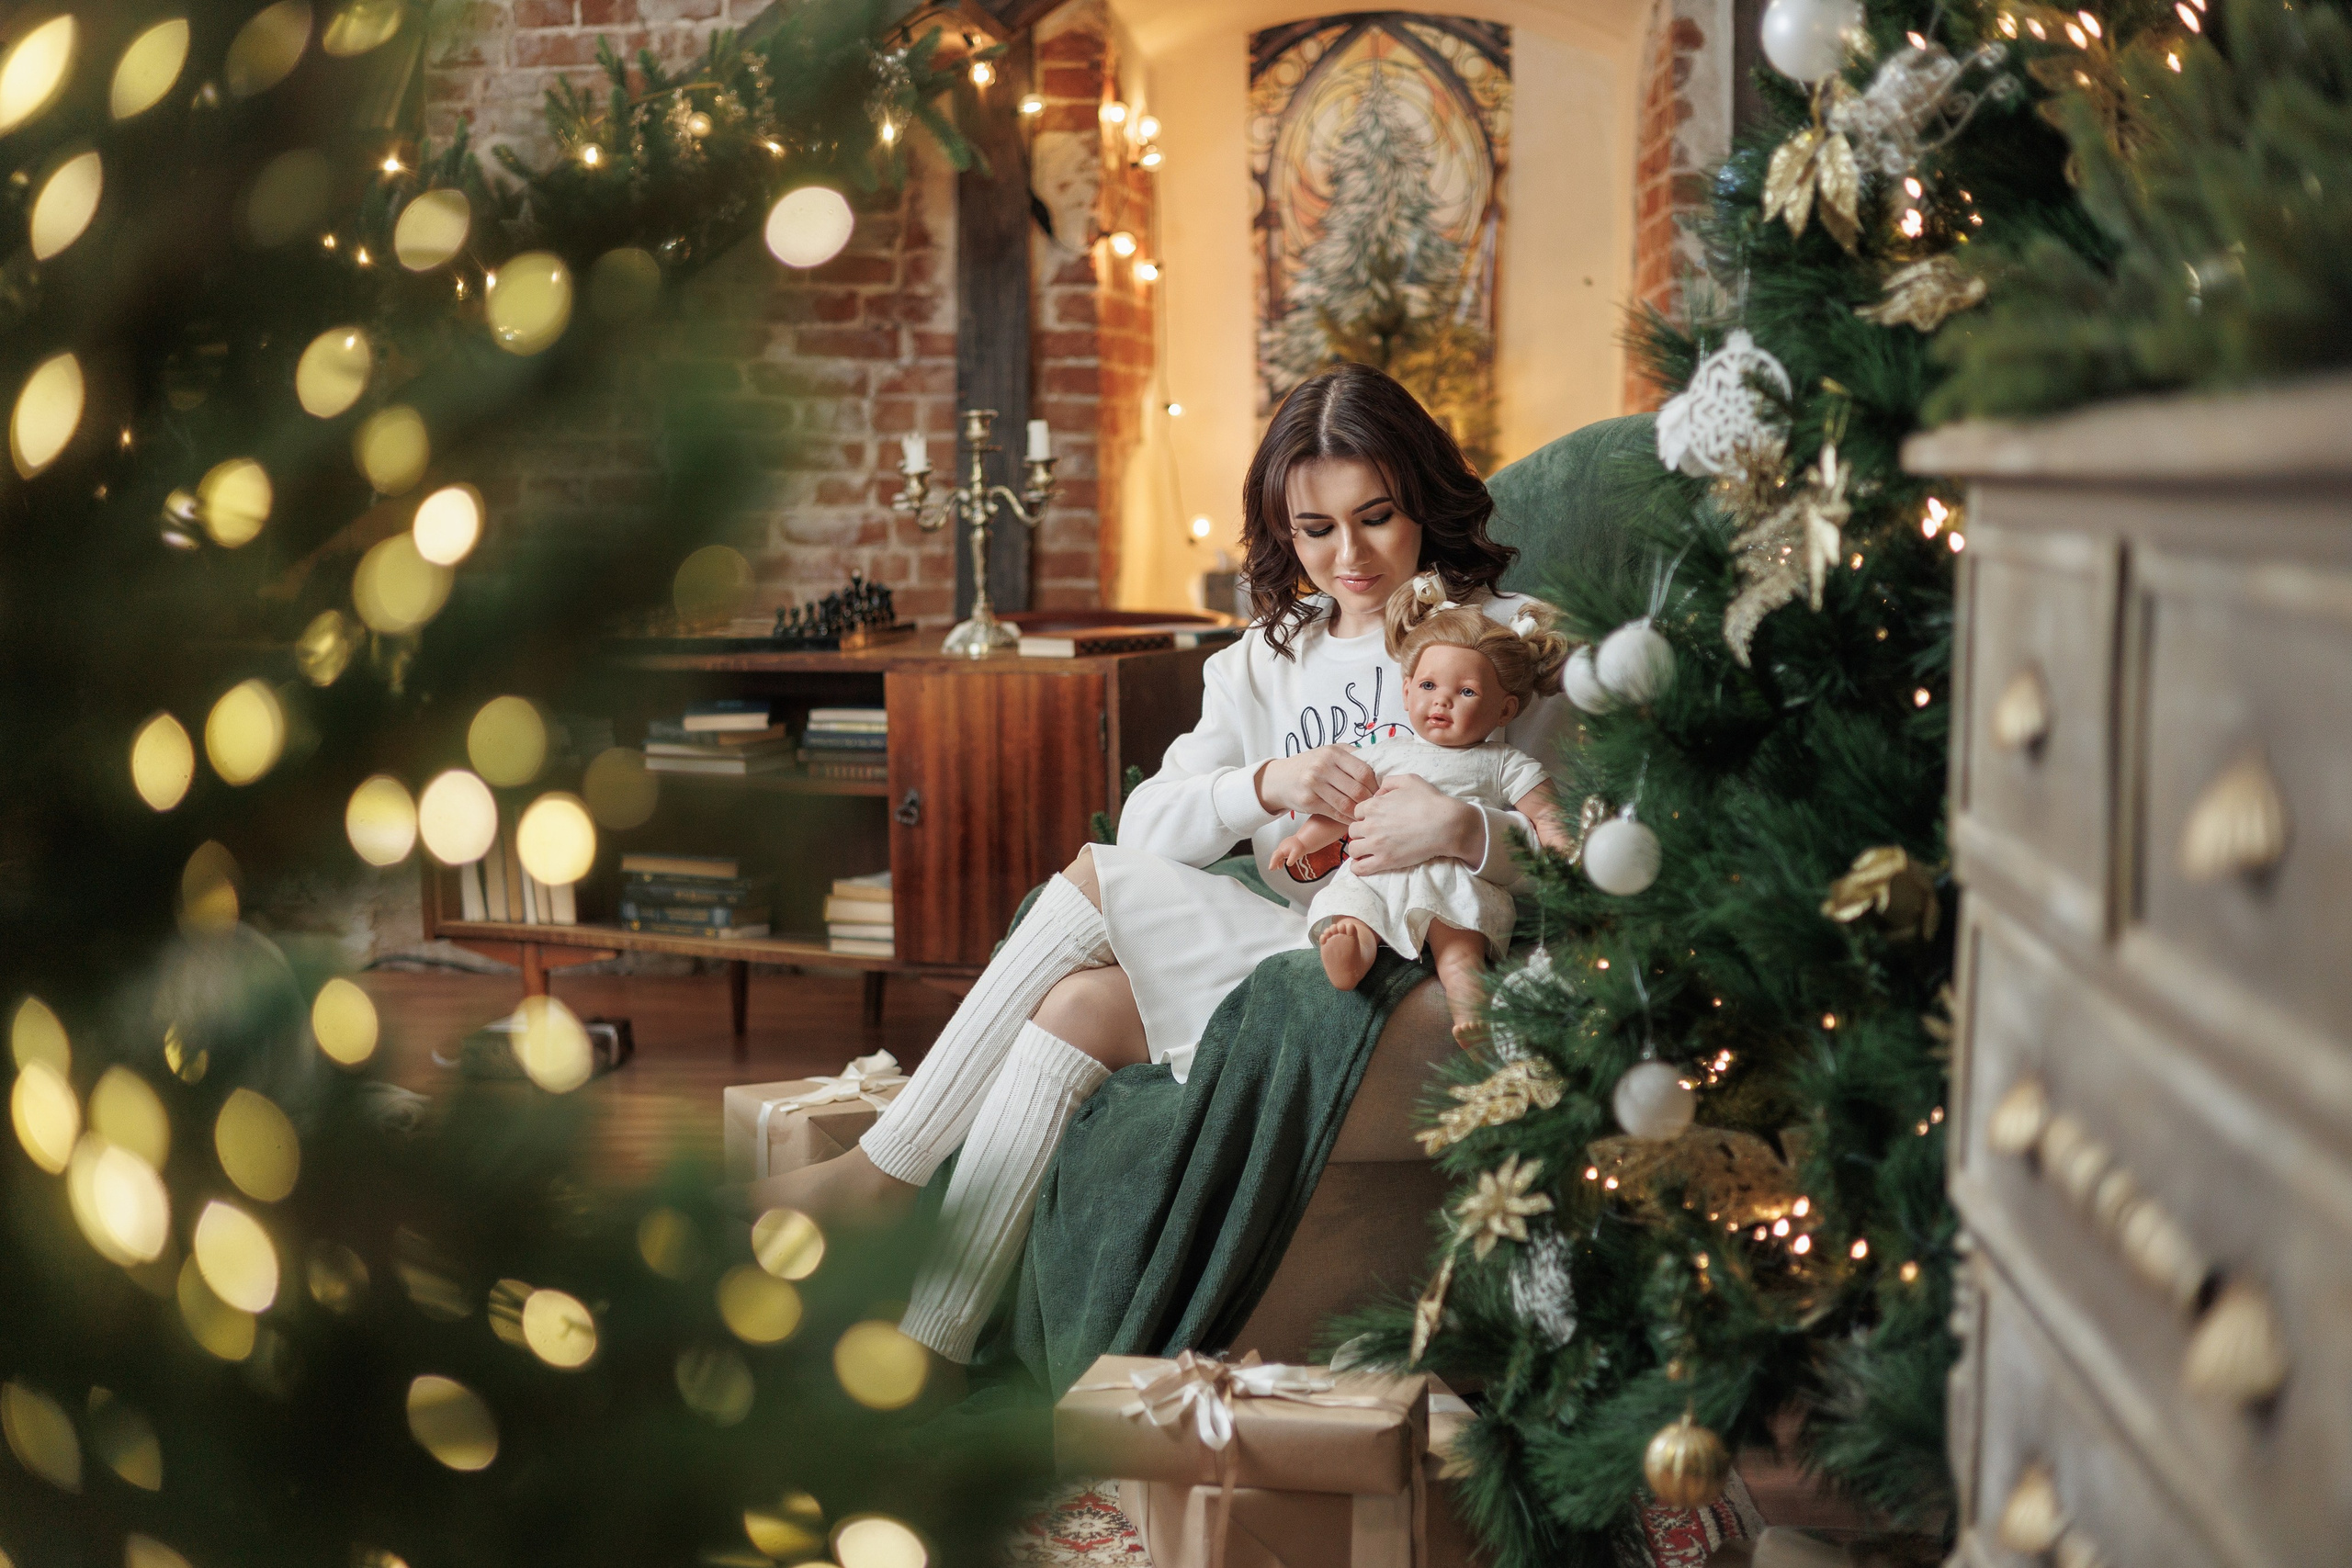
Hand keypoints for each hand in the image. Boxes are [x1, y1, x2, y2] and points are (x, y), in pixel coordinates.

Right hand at [1255, 745, 1376, 821]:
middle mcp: (1322, 767)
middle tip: (1375, 807)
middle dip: (1369, 801)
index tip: (1380, 792)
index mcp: (1333, 753)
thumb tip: (1380, 766)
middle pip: (1357, 789)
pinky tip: (1352, 819)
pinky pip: (1335, 813)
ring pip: (1346, 804)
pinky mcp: (1308, 801)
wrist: (1280, 778)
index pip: (1364, 771)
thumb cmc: (1310, 765)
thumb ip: (1352, 756)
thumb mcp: (1329, 752)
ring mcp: (1313, 784)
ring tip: (1365, 814)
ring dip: (1359, 812)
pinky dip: (1347, 818)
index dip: (1375, 785)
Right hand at [1272, 834, 1308, 873]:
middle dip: (1273, 862)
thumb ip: (1291, 859)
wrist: (1304, 839)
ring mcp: (1283, 846)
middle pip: (1275, 856)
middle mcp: (1281, 847)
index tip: (1270, 869)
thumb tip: (1288, 864)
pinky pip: (1281, 853)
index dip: (1272, 863)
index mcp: (1282, 850)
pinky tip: (1283, 862)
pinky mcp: (1286, 846)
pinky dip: (1281, 858)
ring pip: (1278, 855)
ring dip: (1277, 861)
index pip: (1275, 857)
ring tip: (1279, 867)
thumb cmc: (1300, 846)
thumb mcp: (1296, 854)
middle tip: (1272, 869)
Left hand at [1344, 773, 1481, 875]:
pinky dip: (1358, 867)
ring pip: (1353, 849)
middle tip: (1374, 835)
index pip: (1357, 812)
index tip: (1376, 820)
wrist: (1445, 825)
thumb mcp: (1409, 780)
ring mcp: (1376, 844)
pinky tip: (1364, 864)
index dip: (1366, 816)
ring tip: (1369, 850)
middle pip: (1353, 830)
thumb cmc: (1430, 801)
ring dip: (1359, 849)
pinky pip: (1360, 868)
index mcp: (1374, 805)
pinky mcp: (1385, 861)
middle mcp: (1370, 825)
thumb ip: (1388, 782)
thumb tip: (1377, 793)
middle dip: (1361, 832)